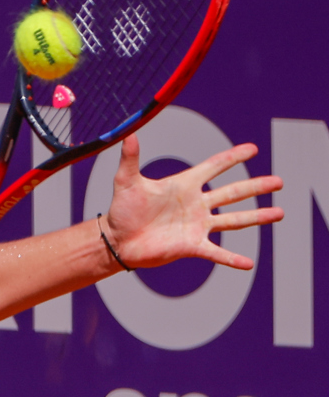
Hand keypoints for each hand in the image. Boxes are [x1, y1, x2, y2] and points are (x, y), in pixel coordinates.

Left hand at [102, 134, 283, 270]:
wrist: (117, 239)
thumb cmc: (122, 210)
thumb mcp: (126, 181)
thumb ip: (130, 159)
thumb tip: (128, 133)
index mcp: (183, 185)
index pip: (214, 167)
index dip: (232, 158)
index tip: (253, 149)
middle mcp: (195, 204)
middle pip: (233, 193)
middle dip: (256, 186)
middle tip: (279, 181)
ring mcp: (196, 226)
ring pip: (234, 220)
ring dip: (257, 217)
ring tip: (279, 212)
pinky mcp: (191, 246)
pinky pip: (216, 253)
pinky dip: (232, 258)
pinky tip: (248, 263)